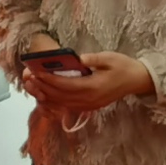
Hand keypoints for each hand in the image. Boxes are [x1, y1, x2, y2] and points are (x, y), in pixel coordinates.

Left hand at [36, 51, 157, 115]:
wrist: (137, 81)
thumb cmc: (123, 66)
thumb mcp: (110, 58)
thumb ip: (93, 59)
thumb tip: (79, 58)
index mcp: (93, 87)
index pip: (65, 85)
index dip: (49, 79)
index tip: (36, 71)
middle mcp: (89, 99)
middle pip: (60, 95)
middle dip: (43, 86)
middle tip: (28, 76)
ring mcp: (88, 105)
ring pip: (61, 103)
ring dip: (45, 94)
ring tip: (32, 84)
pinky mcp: (89, 106)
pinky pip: (67, 106)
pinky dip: (54, 100)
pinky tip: (45, 93)